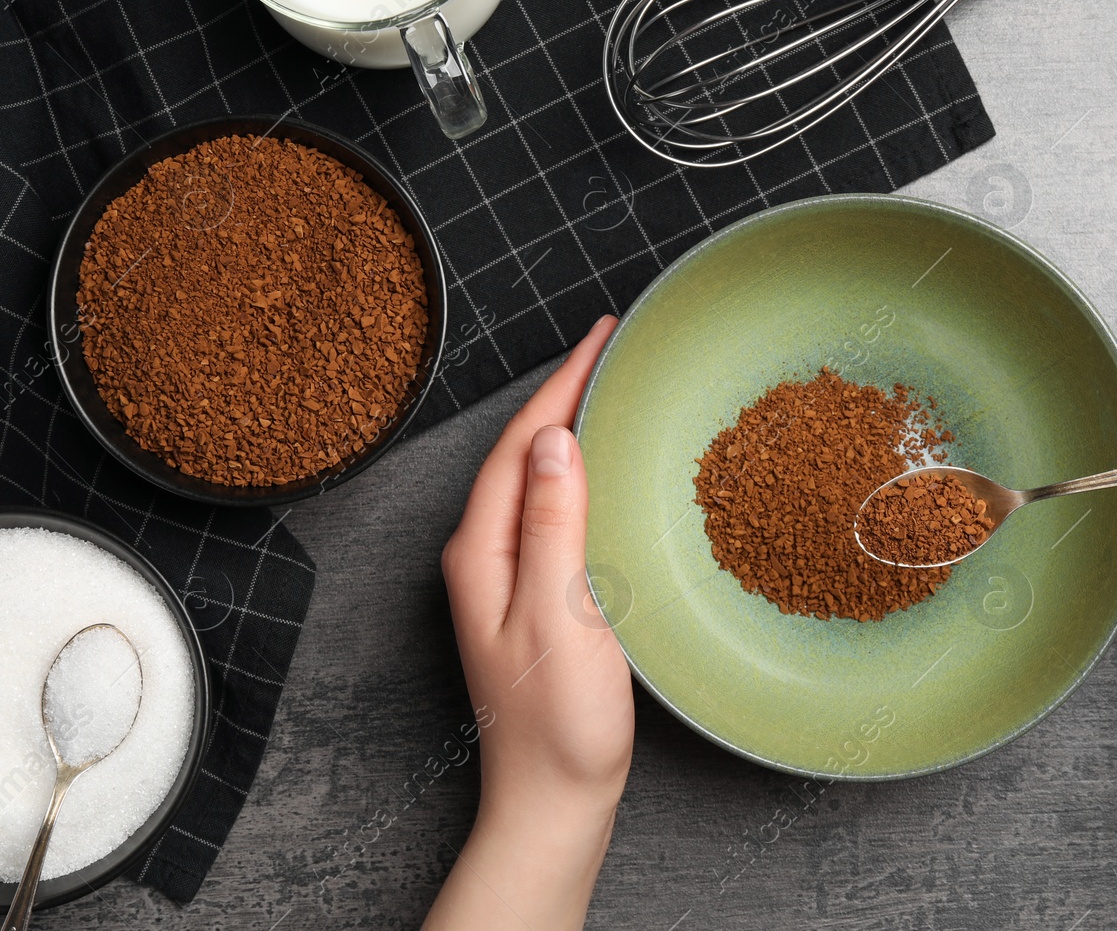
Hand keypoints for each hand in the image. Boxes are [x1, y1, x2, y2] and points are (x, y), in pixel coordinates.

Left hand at [425, 316, 631, 930]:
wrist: (553, 798)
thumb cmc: (556, 722)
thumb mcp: (558, 615)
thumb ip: (554, 526)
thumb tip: (555, 441)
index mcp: (483, 551)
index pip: (521, 443)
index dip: (562, 384)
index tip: (602, 336)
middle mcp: (486, 556)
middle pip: (524, 453)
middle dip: (566, 393)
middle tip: (616, 348)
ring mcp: (508, 577)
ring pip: (540, 480)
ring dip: (574, 430)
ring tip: (615, 389)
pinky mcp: (536, 597)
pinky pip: (556, 513)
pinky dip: (584, 477)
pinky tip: (611, 473)